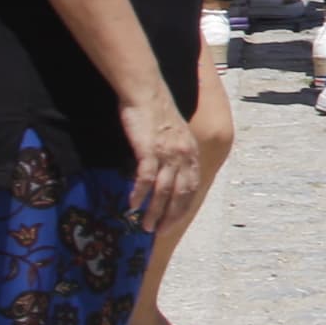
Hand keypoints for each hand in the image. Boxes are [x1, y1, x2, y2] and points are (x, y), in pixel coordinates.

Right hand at [122, 102, 203, 234]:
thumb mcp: (175, 136)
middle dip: (170, 216)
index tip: (174, 224)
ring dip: (155, 210)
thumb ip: (175, 155)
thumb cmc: (156, 114)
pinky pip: (146, 177)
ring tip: (145, 226)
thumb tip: (168, 178)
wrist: (145, 92)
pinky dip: (140, 193)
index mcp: (192, 153)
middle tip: (159, 232)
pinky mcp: (149, 149)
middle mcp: (184, 154)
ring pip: (164, 190)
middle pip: (181, 193)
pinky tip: (133, 205)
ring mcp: (168, 152)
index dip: (183, 209)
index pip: (192, 188)